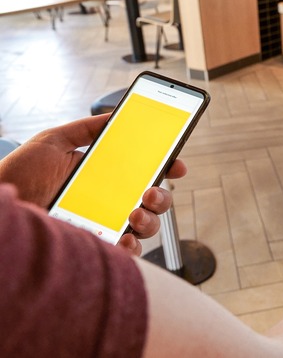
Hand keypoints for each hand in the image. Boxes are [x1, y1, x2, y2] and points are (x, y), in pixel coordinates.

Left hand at [0, 114, 186, 254]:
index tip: (176, 163)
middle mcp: (109, 202)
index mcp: (105, 176)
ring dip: (150, 220)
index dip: (167, 167)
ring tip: (135, 214)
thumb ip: (86, 128)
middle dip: (163, 196)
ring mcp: (104, 225)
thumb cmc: (19, 175)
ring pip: (147, 227)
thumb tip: (117, 115)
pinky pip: (126, 253)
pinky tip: (122, 237)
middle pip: (154, 201)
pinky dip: (131, 247)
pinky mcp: (96, 247)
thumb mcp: (53, 141)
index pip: (145, 172)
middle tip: (150, 190)